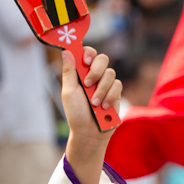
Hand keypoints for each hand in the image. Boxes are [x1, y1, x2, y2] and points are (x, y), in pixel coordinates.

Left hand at [62, 45, 121, 183]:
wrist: (89, 132)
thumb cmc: (76, 114)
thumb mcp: (68, 92)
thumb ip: (69, 72)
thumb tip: (66, 51)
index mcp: (81, 73)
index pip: (87, 54)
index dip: (88, 53)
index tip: (86, 60)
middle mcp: (94, 75)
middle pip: (102, 58)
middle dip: (96, 70)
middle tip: (88, 84)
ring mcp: (106, 83)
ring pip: (110, 73)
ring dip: (101, 89)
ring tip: (94, 103)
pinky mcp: (116, 92)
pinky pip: (117, 85)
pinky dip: (109, 96)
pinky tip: (103, 107)